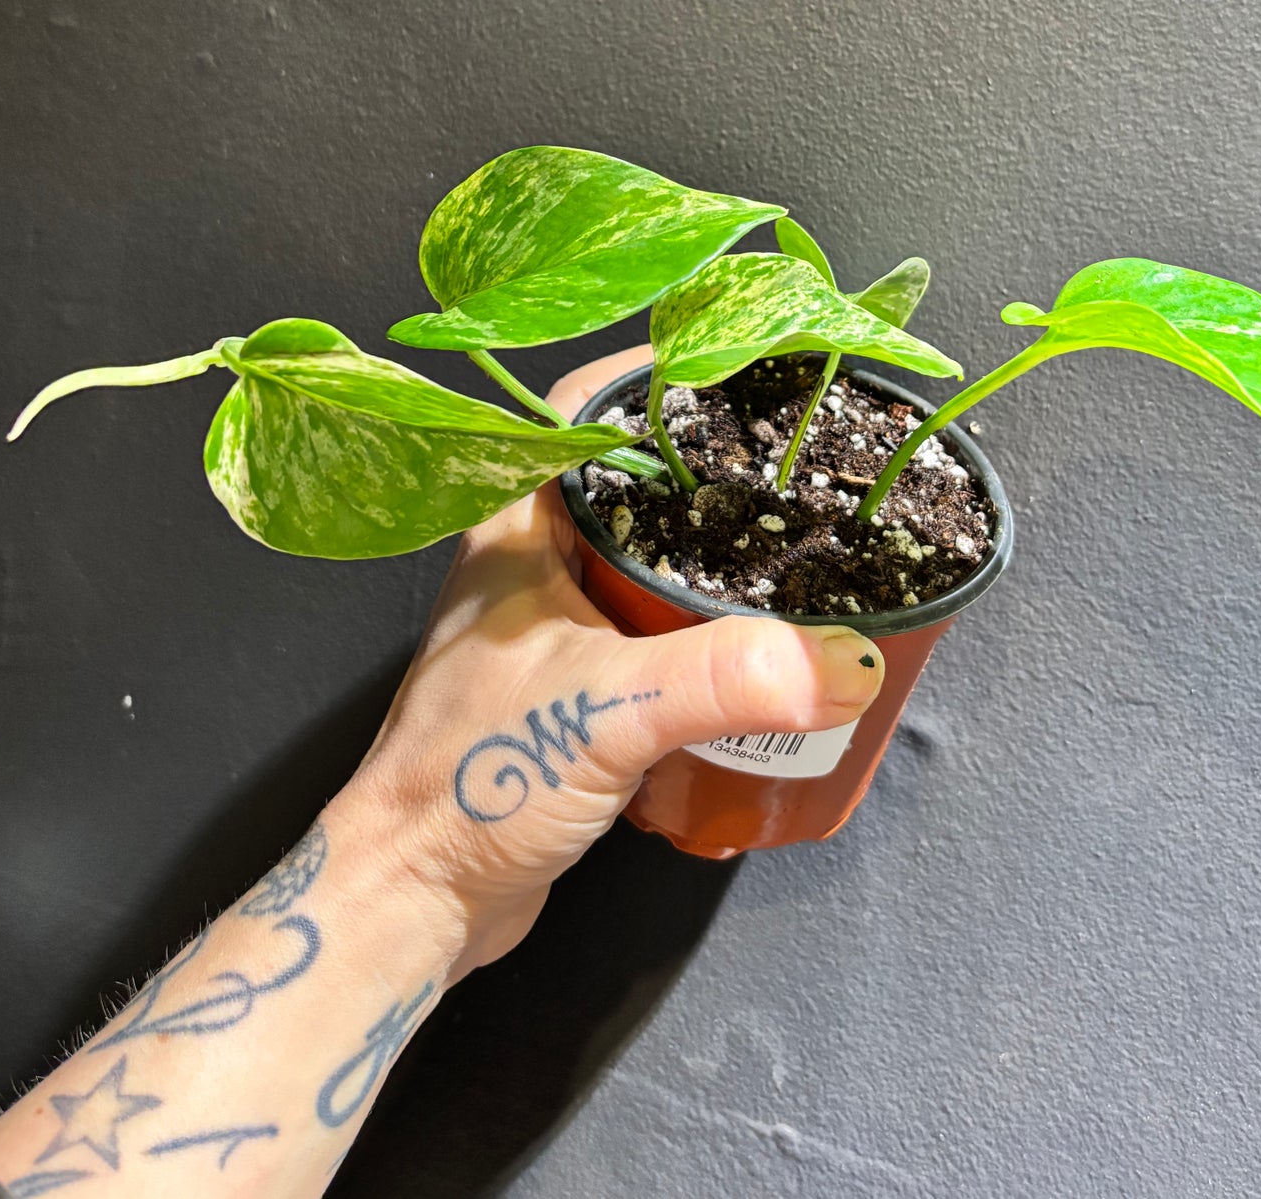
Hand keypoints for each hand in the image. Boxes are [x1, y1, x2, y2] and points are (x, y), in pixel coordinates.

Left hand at [332, 345, 885, 983]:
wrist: (415, 901)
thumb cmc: (470, 782)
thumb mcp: (608, 709)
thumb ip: (728, 678)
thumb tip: (845, 660)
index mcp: (517, 528)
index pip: (583, 409)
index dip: (656, 374)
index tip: (739, 360)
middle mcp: (531, 565)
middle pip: (628, 479)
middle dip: (708, 463)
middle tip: (791, 454)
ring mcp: (550, 630)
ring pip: (642, 560)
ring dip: (709, 554)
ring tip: (795, 542)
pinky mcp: (572, 694)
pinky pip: (652, 634)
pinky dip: (705, 632)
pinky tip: (762, 651)